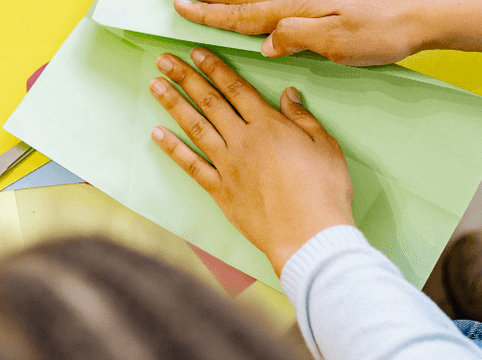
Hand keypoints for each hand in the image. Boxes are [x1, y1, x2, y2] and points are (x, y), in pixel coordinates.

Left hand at [149, 47, 353, 273]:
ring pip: (195, 127)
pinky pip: (191, 166)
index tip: (197, 53)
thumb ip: (303, 119)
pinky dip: (173, 149)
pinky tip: (158, 134)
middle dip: (186, 77)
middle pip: (210, 102)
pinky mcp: (221, 192)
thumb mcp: (325, 146)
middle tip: (165, 60)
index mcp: (269, 126)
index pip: (236, 88)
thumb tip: (288, 94)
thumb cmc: (324, 192)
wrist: (309, 235)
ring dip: (173, 104)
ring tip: (156, 85)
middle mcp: (243, 141)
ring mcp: (228, 166)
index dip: (215, 68)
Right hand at [173, 0, 481, 65]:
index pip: (244, 13)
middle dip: (215, 1)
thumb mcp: (337, 42)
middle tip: (186, 0)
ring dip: (235, 0)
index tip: (184, 8)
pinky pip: (282, 0)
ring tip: (212, 2)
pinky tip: (260, 9)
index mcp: (297, 7)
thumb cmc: (383, 29)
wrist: (423, 11)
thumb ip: (297, 37)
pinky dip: (261, 2)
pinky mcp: (327, 0)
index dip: (212, 13)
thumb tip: (267, 42)